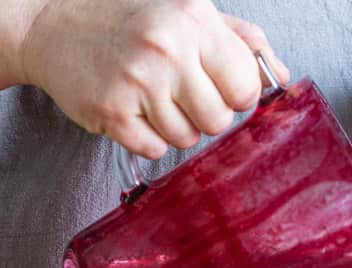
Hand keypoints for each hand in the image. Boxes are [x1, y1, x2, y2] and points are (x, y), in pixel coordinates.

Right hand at [20, 0, 289, 157]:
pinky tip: (134, 109)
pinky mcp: (112, 113)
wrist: (51, 23)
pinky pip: (155, 150)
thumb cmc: (131, 20)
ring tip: (153, 97)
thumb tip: (280, 78)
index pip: (246, 87)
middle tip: (181, 93)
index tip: (220, 89)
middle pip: (219, 122)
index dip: (237, 96)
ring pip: (188, 140)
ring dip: (176, 127)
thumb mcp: (189, 13)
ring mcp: (137, 83)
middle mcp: (166, 49)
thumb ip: (242, 43)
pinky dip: (148, 138)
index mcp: (193, 21)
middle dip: (206, 115)